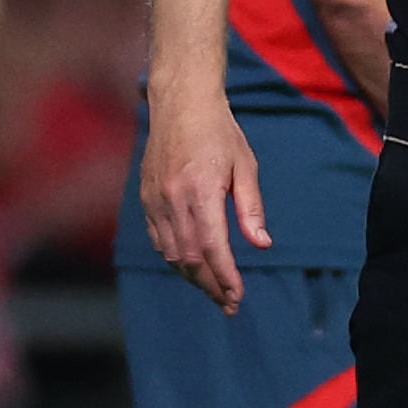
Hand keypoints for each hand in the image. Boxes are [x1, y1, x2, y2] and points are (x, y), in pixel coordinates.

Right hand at [140, 93, 271, 314]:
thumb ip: (251, 208)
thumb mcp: (245, 165)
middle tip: (229, 303)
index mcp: (201, 189)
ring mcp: (155, 200)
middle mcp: (173, 198)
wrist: (180, 103)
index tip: (237, 296)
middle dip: (210, 285)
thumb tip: (262, 245)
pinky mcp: (146, 199)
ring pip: (171, 253)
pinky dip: (175, 259)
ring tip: (214, 290)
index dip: (225, 276)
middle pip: (190, 257)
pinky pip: (158, 240)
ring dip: (193, 277)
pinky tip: (192, 266)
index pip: (212, 246)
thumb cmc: (219, 131)